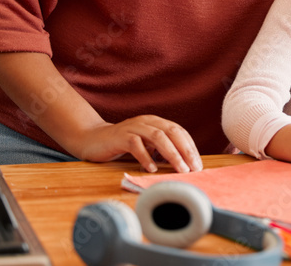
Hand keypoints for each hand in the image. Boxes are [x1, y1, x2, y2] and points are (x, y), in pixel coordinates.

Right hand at [71, 115, 202, 172]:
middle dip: (186, 150)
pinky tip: (152, 169)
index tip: (198, 164)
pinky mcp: (120, 137)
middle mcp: (147, 121)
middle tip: (194, 168)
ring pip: (157, 137)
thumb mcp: (146, 145)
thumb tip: (183, 165)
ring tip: (180, 169)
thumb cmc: (123, 144)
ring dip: (171, 154)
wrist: (93, 139)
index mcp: (156, 122)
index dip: (190, 147)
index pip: (179, 131)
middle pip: (172, 132)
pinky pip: (136, 145)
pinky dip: (146, 157)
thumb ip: (161, 150)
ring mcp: (133, 127)